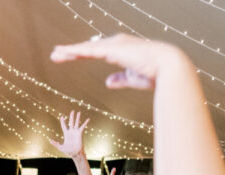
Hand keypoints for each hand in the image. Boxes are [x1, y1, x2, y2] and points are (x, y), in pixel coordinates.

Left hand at [49, 110, 88, 157]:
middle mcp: (71, 131)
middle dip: (71, 116)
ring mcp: (76, 132)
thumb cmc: (68, 151)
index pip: (64, 125)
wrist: (75, 153)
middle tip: (72, 111)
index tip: (62, 117)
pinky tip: (88, 119)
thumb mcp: (60, 147)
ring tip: (78, 112)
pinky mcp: (80, 133)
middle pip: (71, 122)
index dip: (63, 121)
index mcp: (66, 134)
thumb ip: (55, 143)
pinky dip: (85, 123)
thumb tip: (50, 140)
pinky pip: (82, 127)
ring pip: (76, 123)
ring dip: (78, 118)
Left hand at [51, 34, 184, 90]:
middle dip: (72, 51)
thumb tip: (108, 82)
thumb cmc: (154, 74)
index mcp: (122, 49)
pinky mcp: (112, 49)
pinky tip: (65, 53)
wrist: (168, 68)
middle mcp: (117, 43)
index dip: (83, 54)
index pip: (97, 51)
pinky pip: (90, 50)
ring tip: (55, 54)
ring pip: (87, 48)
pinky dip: (77, 51)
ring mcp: (114, 44)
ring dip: (70, 51)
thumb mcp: (132, 78)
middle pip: (89, 48)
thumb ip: (119, 79)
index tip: (70, 57)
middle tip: (56, 54)